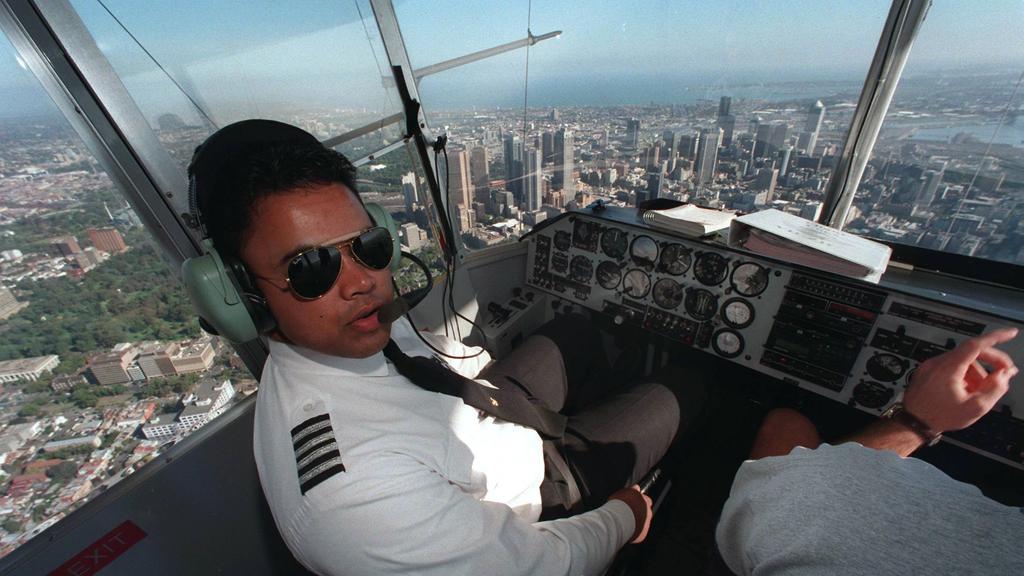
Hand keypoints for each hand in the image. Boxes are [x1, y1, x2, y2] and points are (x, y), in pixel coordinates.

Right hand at [608, 485, 652, 543]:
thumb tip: (636, 487)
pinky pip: (639, 533)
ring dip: (636, 522)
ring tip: (625, 522)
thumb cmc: (619, 506)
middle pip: (646, 512)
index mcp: (645, 502)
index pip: (647, 500)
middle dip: (639, 512)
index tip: (634, 503)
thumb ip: (632, 490)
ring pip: (643, 523)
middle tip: (628, 513)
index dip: (640, 501)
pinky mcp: (642, 534)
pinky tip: (625, 530)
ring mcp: (646, 524)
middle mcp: (648, 513)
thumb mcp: (625, 492)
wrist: (617, 521)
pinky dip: (634, 532)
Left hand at [904, 327, 1018, 432]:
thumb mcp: (975, 407)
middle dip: (991, 362)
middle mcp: (937, 362)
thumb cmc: (939, 416)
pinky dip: (964, 375)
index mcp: (948, 367)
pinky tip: (966, 391)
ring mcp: (930, 366)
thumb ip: (995, 389)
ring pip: (962, 361)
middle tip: (1004, 374)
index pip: (976, 344)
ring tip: (978, 392)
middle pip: (971, 352)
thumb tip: (1004, 375)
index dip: (996, 337)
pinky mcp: (927, 372)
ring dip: (976, 374)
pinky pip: (951, 367)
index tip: (1010, 333)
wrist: (913, 423)